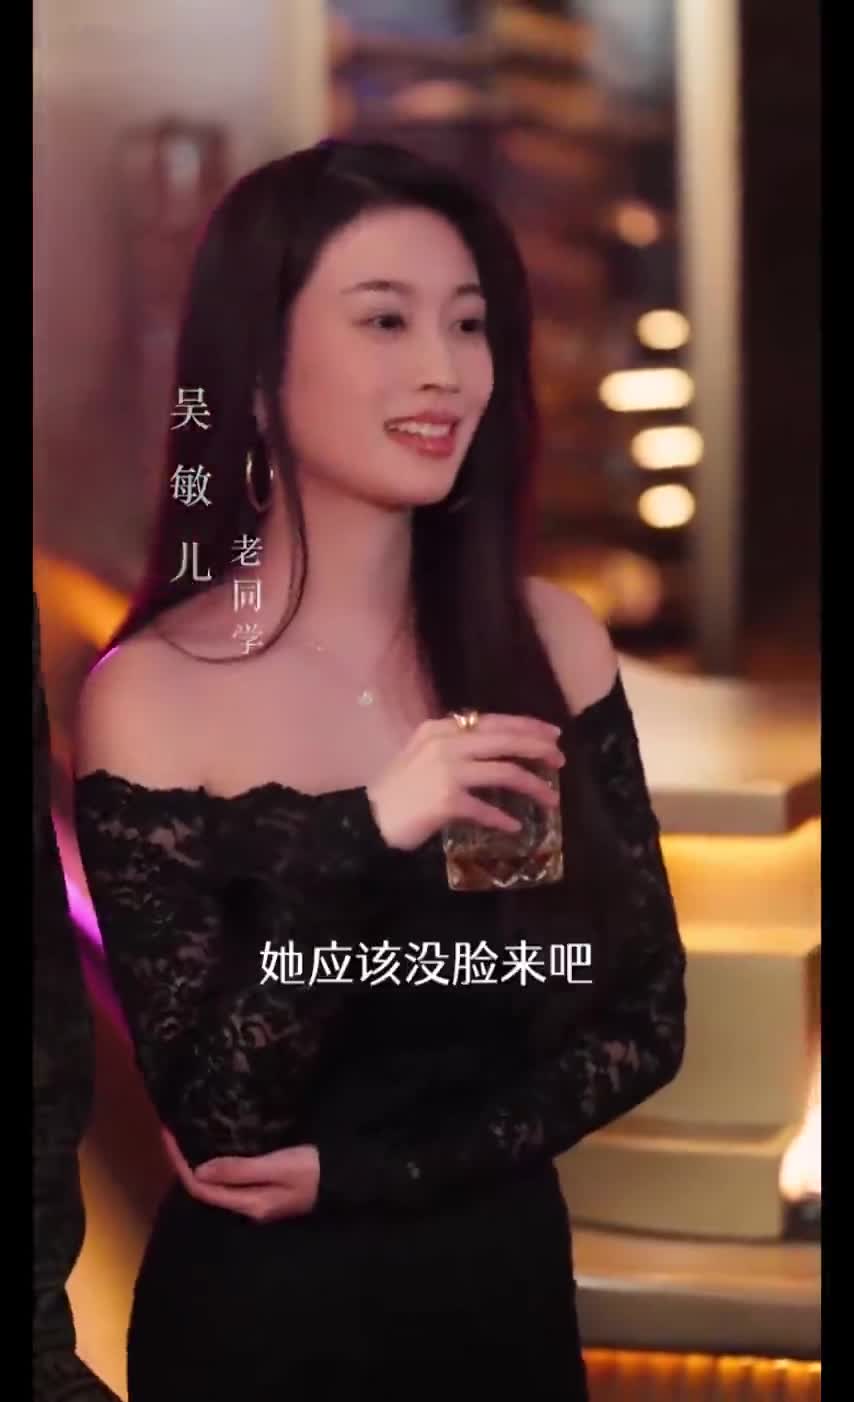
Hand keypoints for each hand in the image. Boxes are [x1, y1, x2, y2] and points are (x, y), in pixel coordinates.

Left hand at [161, 1129, 319, 1222]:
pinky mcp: (267, 1191)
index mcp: (249, 1204)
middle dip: (184, 1162)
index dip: (180, 1163)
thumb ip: (240, 1169)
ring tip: (187, 1136)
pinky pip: (231, 1180)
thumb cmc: (314, 1170)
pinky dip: (217, 1163)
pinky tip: (216, 1146)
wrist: (347, 1178)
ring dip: (199, 1163)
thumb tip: (199, 1170)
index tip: (168, 1134)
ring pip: (218, 1185)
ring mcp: (259, 1202)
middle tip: (172, 1131)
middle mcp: (249, 1207)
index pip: (202, 1188)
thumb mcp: (278, 1166)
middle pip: (206, 1189)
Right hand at [367, 712, 563, 850]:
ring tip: (550, 800)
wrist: (369, 819)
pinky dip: (503, 819)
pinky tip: (514, 827)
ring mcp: (446, 771)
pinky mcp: (446, 800)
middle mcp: (446, 744)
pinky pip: (486, 808)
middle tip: (560, 761)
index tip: (552, 735)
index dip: (528, 727)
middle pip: (506, 741)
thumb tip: (496, 746)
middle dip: (539, 750)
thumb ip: (455, 745)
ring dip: (533, 786)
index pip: (495, 721)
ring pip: (504, 772)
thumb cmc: (398, 788)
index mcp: (441, 729)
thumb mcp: (423, 754)